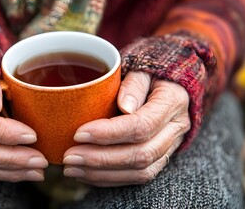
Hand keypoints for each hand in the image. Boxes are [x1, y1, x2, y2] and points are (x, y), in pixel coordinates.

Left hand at [63, 71, 189, 186]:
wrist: (168, 83)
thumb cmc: (148, 72)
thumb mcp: (141, 66)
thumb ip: (134, 83)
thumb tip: (125, 106)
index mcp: (172, 103)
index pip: (140, 126)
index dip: (108, 133)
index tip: (78, 134)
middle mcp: (175, 129)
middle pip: (140, 155)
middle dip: (100, 159)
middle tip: (69, 157)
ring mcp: (170, 148)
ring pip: (140, 172)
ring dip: (102, 174)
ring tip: (71, 168)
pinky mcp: (160, 159)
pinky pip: (137, 177)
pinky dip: (109, 179)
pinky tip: (85, 174)